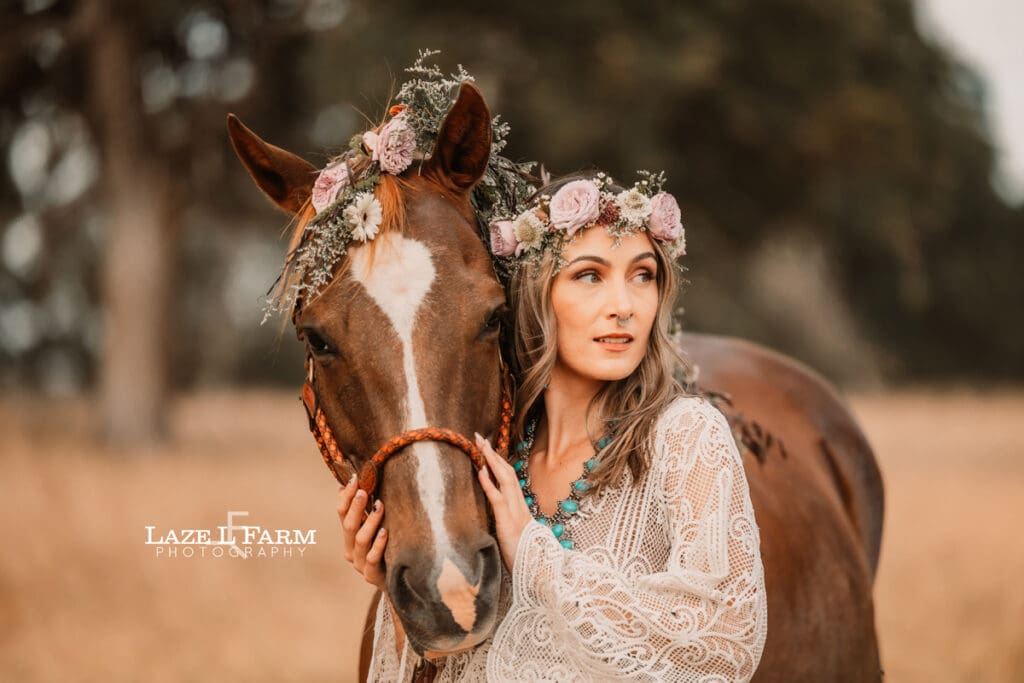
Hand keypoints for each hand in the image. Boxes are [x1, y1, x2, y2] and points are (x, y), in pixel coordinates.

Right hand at [337, 476, 386, 589]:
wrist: (397, 581)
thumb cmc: (386, 549)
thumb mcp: (373, 528)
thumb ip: (362, 510)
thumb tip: (347, 484)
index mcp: (348, 536)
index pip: (342, 513)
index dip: (347, 496)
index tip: (356, 478)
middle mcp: (350, 550)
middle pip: (349, 525)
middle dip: (356, 507)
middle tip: (364, 490)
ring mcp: (360, 564)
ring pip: (361, 540)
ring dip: (369, 522)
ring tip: (379, 506)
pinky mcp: (372, 576)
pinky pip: (373, 559)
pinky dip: (378, 545)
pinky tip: (385, 532)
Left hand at [476, 433, 533, 571]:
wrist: (538, 572)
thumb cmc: (526, 557)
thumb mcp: (517, 536)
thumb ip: (511, 524)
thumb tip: (502, 518)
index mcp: (521, 507)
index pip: (510, 478)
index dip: (499, 462)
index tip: (488, 448)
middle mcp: (519, 504)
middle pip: (507, 472)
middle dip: (493, 454)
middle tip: (480, 437)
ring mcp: (515, 511)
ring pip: (504, 478)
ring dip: (491, 460)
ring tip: (479, 445)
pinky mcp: (507, 521)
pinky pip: (497, 497)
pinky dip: (488, 482)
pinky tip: (480, 470)